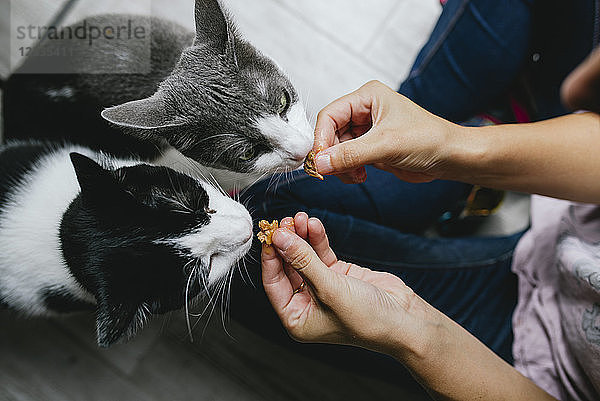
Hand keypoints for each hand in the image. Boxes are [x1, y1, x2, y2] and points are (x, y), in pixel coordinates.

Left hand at [261, 212, 435, 355]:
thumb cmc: (367, 319)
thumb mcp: (329, 289)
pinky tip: (314, 224)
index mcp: (297, 318)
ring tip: (301, 217)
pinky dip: (317, 239)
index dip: (271, 257)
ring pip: (304, 257)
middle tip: (286, 221)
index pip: (274, 283)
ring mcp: (322, 287)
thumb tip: (280, 238)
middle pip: (288, 266)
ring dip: (302, 236)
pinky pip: (321, 253)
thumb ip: (303, 261)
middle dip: (287, 243)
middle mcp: (307, 303)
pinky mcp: (338, 274)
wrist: (404, 319)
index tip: (270, 235)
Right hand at [313, 80, 458, 183]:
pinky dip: (348, 170)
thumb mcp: (386, 145)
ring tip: (354, 174)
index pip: (329, 115)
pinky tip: (360, 175)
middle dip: (331, 154)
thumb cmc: (430, 139)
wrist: (449, 158)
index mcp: (368, 97)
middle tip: (333, 171)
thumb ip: (351, 154)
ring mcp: (367, 130)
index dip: (321, 138)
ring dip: (340, 165)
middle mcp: (364, 111)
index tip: (319, 159)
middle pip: (330, 133)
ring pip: (336, 148)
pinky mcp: (370, 147)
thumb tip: (321, 162)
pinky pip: (347, 159)